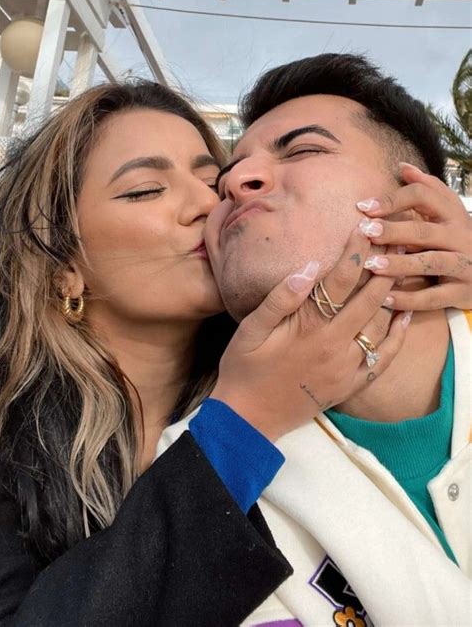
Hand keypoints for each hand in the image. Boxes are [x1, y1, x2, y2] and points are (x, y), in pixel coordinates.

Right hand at [211, 226, 409, 441]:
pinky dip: (397, 337)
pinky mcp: (349, 385)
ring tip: (401, 268)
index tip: (364, 229)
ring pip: (380, 325)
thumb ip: (280, 298)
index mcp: (309, 328)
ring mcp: (345, 367)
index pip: (340, 280)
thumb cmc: (243, 368)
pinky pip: (382, 359)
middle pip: (369, 298)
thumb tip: (309, 267)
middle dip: (384, 266)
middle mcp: (334, 346)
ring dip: (392, 295)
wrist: (247, 419)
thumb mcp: (250, 329)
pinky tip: (404, 316)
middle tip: (395, 240)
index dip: (355, 252)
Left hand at [357, 162, 471, 310]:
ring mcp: (465, 265)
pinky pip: (435, 296)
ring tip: (372, 266)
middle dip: (394, 231)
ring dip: (401, 264)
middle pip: (425, 231)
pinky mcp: (463, 292)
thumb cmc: (458, 238)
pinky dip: (410, 298)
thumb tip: (403, 166)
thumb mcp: (449, 211)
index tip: (364, 207)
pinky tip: (386, 298)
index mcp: (453, 214)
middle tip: (366, 232)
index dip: (394, 199)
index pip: (424, 197)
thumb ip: (427, 188)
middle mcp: (461, 237)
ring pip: (432, 263)